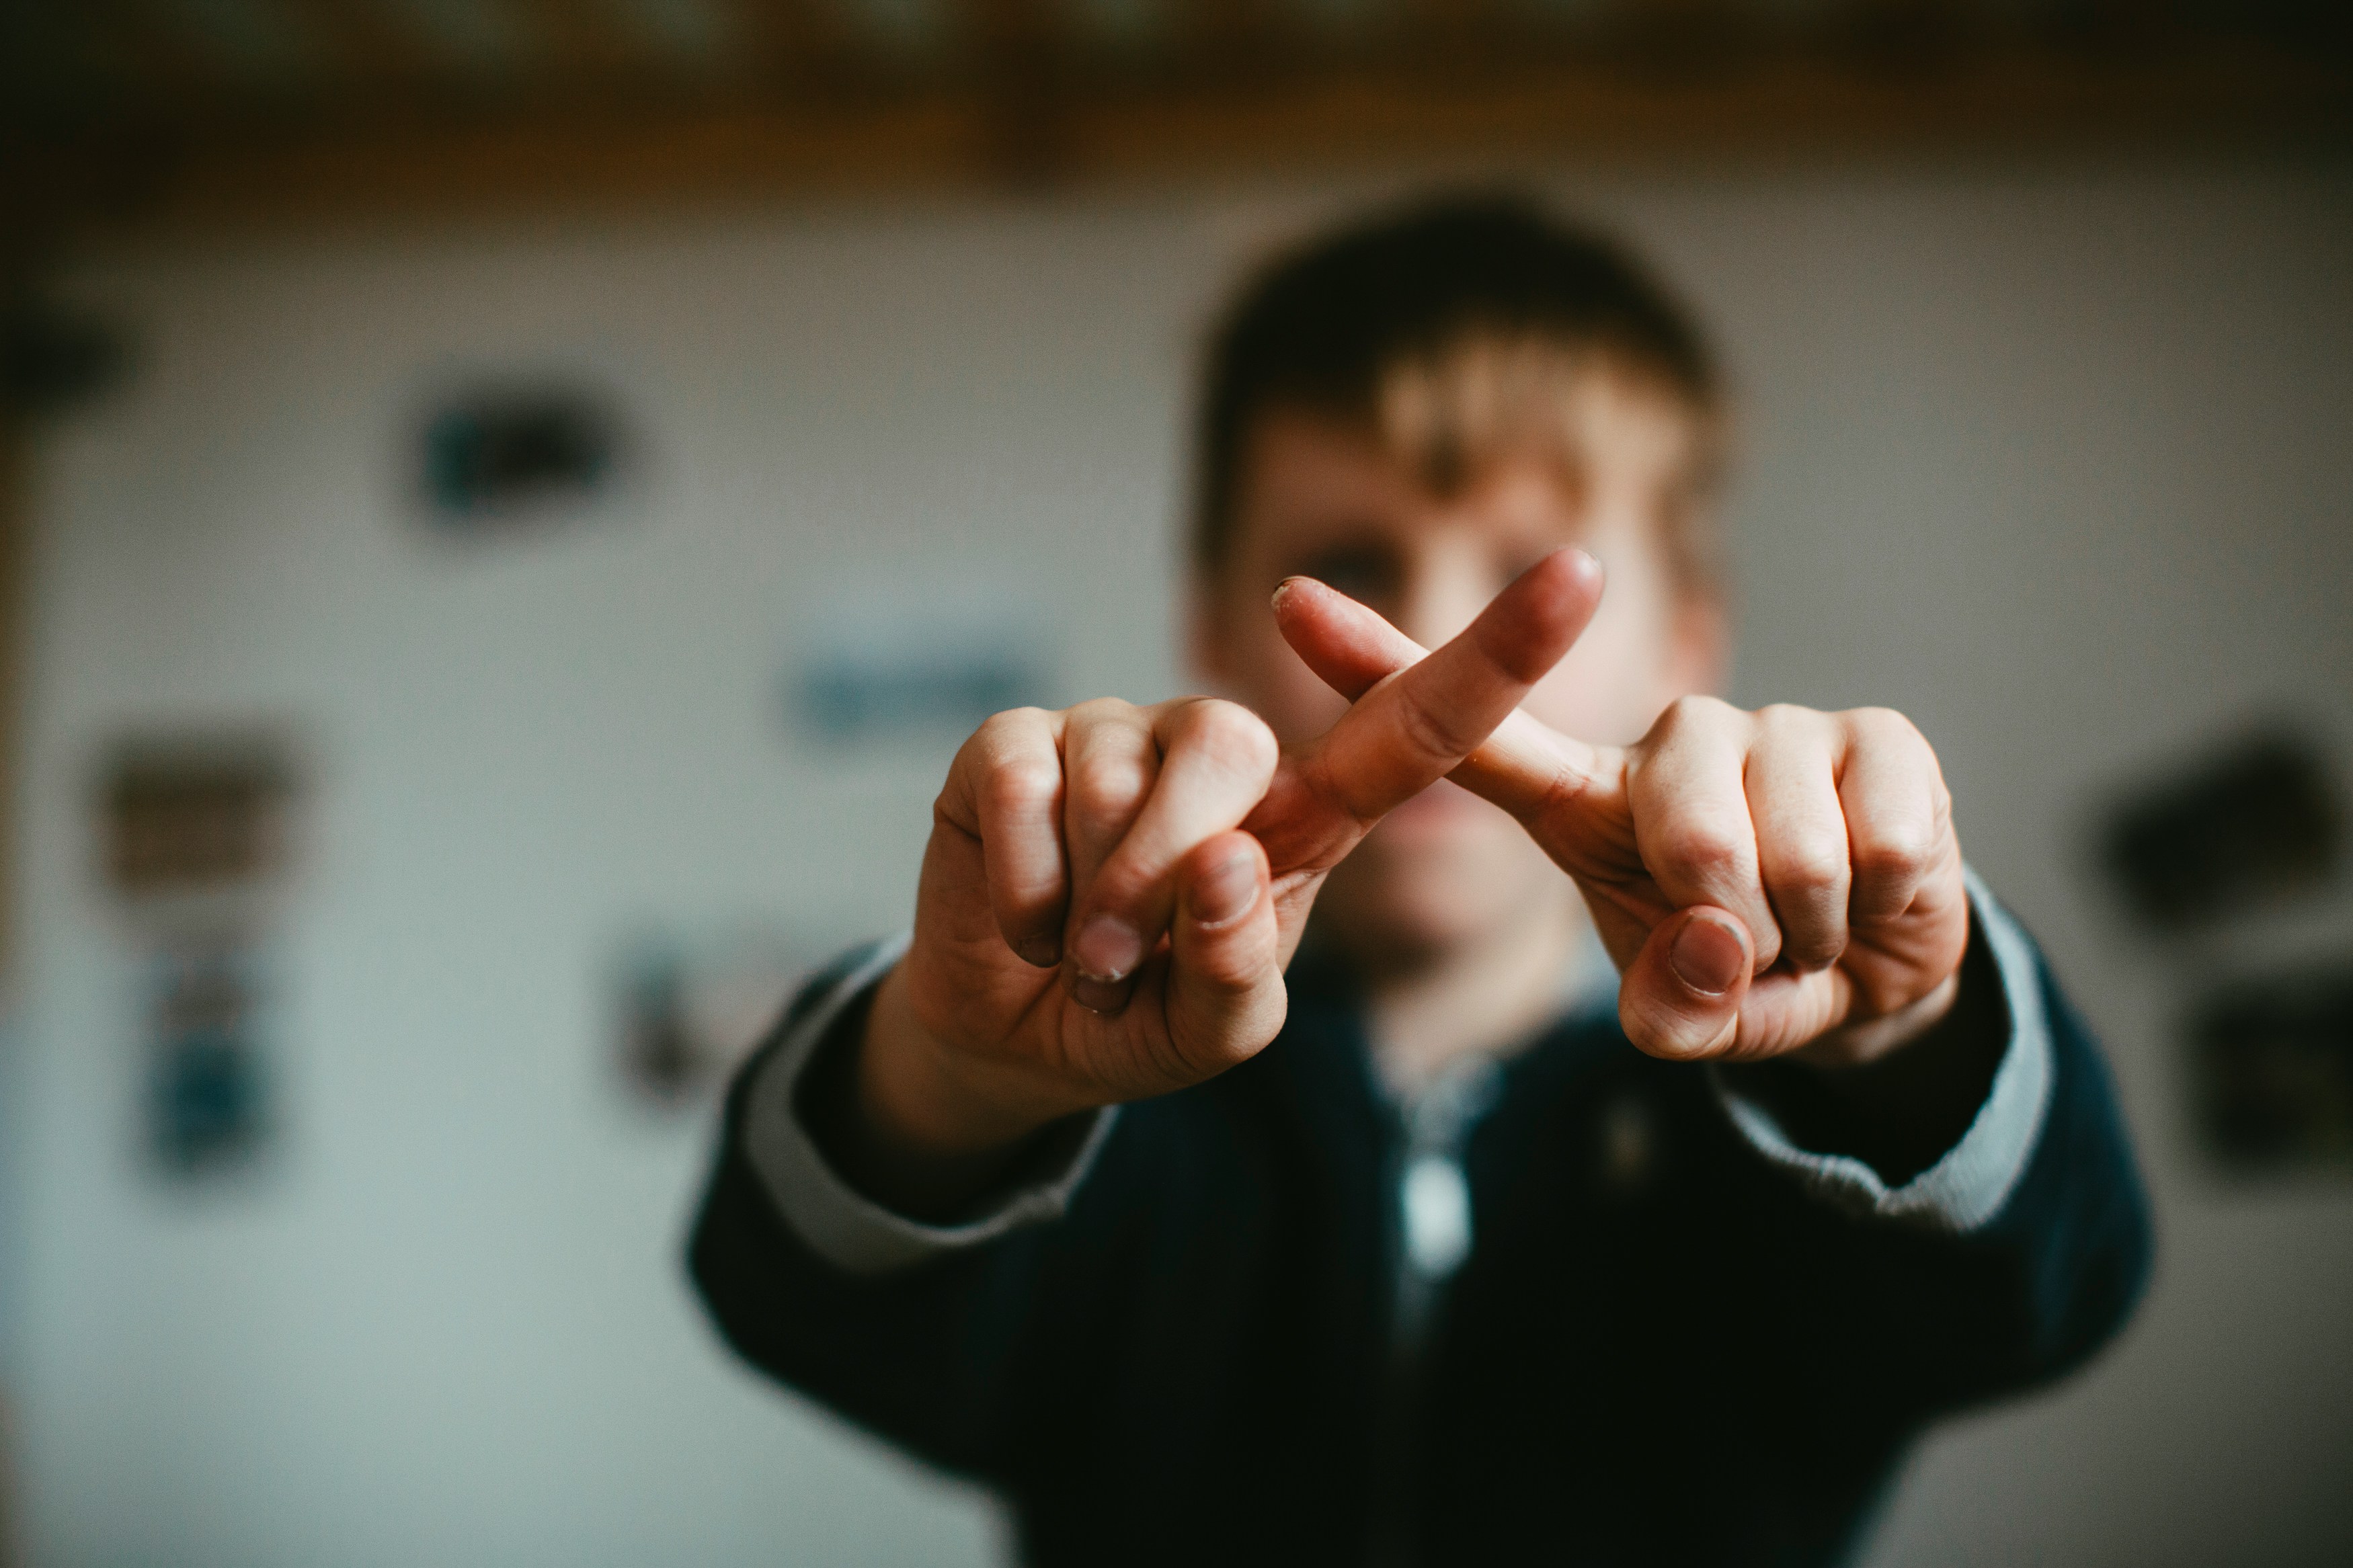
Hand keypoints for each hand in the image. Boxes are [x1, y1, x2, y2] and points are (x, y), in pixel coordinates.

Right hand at [859, 549, 1607, 1174]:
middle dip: (1164, 880)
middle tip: (1121, 966)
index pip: (1417, 725)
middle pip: (1233, 751)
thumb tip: (1225, 857)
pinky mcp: (1016, 736)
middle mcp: (1221, 751)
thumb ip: (1236, 972)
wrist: (1011, 1035)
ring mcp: (1117, 730)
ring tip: (1074, 947)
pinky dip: (1020, 883)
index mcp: (1305, 814)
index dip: (1499, 652)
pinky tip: (1021, 914)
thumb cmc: (1139, 1016)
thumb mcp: (1213, 1033)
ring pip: (1116, 781)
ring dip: (1084, 901)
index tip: (1585, 573)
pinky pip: (1021, 785)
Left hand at [1275, 576, 1969, 1065]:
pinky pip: (1878, 844)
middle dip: (1736, 932)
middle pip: (1686, 833)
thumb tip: (1710, 946)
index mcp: (1587, 799)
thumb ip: (1674, 1008)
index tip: (1286, 600)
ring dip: (1808, 929)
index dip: (1381, 664)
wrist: (1877, 976)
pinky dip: (1879, 906)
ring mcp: (1776, 725)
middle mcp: (1672, 738)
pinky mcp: (1878, 734)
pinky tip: (1870, 890)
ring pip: (1788, 850)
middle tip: (1751, 947)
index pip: (1472, 732)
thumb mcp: (1689, 1017)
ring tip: (1804, 924)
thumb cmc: (1747, 979)